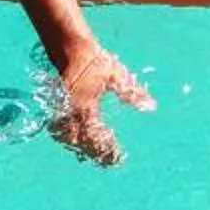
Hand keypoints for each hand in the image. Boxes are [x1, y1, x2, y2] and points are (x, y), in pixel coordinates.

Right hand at [49, 43, 153, 166]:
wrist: (70, 48)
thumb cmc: (95, 61)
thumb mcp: (117, 75)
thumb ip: (132, 93)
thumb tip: (151, 107)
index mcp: (85, 107)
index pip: (96, 137)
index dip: (106, 150)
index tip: (119, 157)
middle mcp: (71, 113)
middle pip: (80, 144)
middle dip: (95, 154)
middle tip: (111, 161)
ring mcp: (62, 111)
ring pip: (69, 140)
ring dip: (83, 149)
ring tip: (98, 156)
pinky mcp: (58, 108)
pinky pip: (62, 131)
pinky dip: (72, 140)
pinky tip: (81, 144)